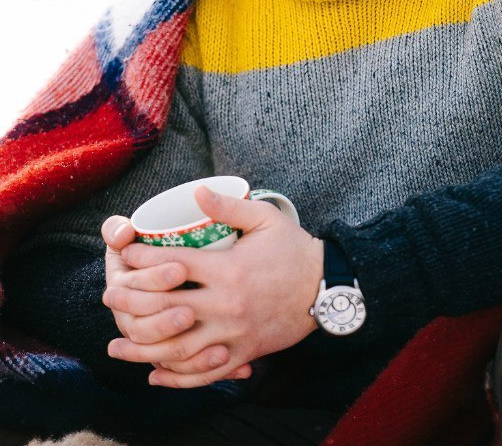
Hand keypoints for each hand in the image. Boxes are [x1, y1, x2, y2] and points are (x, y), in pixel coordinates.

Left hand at [103, 187, 323, 387]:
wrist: (326, 287)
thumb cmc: (293, 248)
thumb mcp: (265, 218)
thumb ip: (228, 207)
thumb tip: (196, 190)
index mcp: (228, 269)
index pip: (173, 265)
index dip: (142, 259)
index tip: (124, 253)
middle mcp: (226, 305)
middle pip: (165, 309)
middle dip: (132, 302)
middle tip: (109, 294)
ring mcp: (233, 334)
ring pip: (178, 349)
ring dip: (143, 349)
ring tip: (116, 345)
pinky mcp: (243, 354)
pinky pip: (204, 373)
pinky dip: (176, 378)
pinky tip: (155, 374)